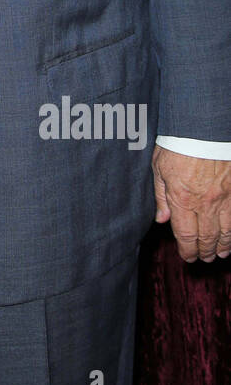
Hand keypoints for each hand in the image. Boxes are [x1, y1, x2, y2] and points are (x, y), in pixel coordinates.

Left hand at [152, 146, 230, 261]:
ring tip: (219, 254)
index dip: (187, 250)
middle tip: (203, 259)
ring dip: (223, 246)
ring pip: (226, 232)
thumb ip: (161, 197)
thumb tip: (162, 220)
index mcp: (182, 199)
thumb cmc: (178, 144)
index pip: (185, 235)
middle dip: (204, 252)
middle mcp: (205, 202)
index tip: (187, 257)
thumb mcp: (159, 168)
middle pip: (207, 238)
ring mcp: (225, 198)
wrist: (204, 125)